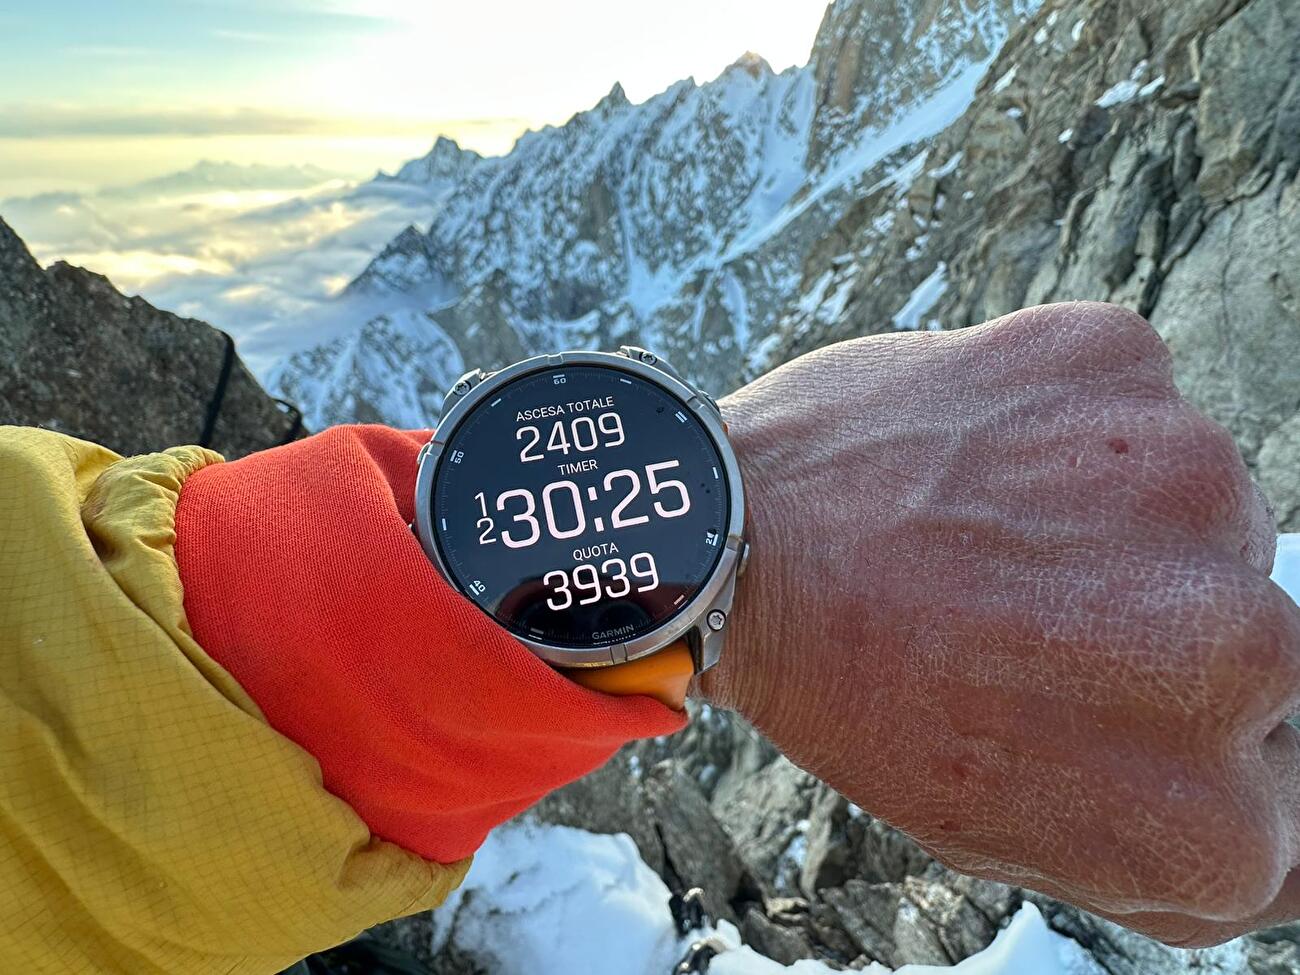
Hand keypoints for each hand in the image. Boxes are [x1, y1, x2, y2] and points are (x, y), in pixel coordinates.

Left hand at [705, 302, 1299, 946]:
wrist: (729, 546)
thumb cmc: (856, 695)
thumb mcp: (1013, 830)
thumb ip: (1167, 840)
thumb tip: (1268, 809)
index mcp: (1208, 812)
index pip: (1273, 782)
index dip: (1166, 739)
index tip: (1084, 705)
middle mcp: (1239, 649)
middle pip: (1254, 646)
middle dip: (1147, 635)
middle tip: (1022, 617)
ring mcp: (1190, 487)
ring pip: (1199, 515)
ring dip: (1114, 526)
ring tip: (986, 537)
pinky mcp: (1118, 363)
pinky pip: (1131, 407)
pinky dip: (1069, 432)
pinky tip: (977, 464)